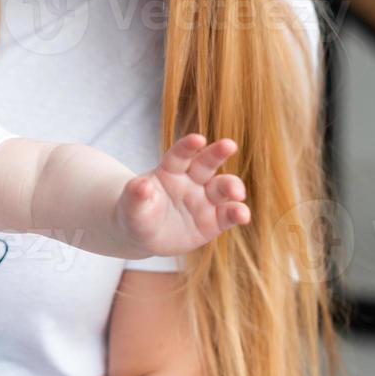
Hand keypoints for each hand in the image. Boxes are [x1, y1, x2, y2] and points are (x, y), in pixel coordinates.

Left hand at [118, 134, 248, 256]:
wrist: (144, 236)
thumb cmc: (136, 214)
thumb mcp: (131, 206)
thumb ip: (136, 195)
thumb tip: (141, 185)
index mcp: (170, 170)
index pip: (180, 154)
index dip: (188, 146)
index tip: (197, 139)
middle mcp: (191, 180)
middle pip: (206, 163)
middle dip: (217, 153)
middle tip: (229, 145)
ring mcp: (205, 199)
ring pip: (222, 188)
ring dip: (232, 186)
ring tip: (237, 193)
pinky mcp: (215, 220)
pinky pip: (229, 214)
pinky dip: (238, 213)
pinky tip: (243, 215)